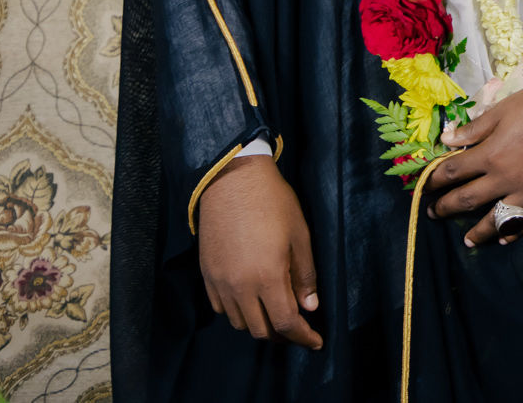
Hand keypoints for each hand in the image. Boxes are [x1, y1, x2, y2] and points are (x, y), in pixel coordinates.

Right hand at [196, 154, 322, 349]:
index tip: (316, 342)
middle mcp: (240, 287)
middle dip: (283, 335)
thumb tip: (310, 306)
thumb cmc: (273, 203)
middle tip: (300, 329)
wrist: (231, 180)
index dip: (303, 337)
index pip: (286, 323)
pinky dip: (238, 312)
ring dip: (260, 324)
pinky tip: (251, 300)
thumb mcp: (300, 236)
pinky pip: (221, 308)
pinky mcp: (207, 274)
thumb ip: (304, 275)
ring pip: (239, 322)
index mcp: (267, 278)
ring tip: (277, 313)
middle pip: (261, 329)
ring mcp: (220, 282)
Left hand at [425, 58, 522, 245]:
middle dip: (447, 207)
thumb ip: (475, 129)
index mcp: (491, 154)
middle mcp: (506, 178)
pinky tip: (504, 237)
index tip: (424, 187)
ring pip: (497, 219)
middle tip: (433, 213)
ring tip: (467, 240)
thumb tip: (447, 140)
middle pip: (468, 199)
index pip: (454, 172)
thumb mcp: (505, 109)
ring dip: (478, 231)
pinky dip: (514, 232)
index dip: (435, 181)